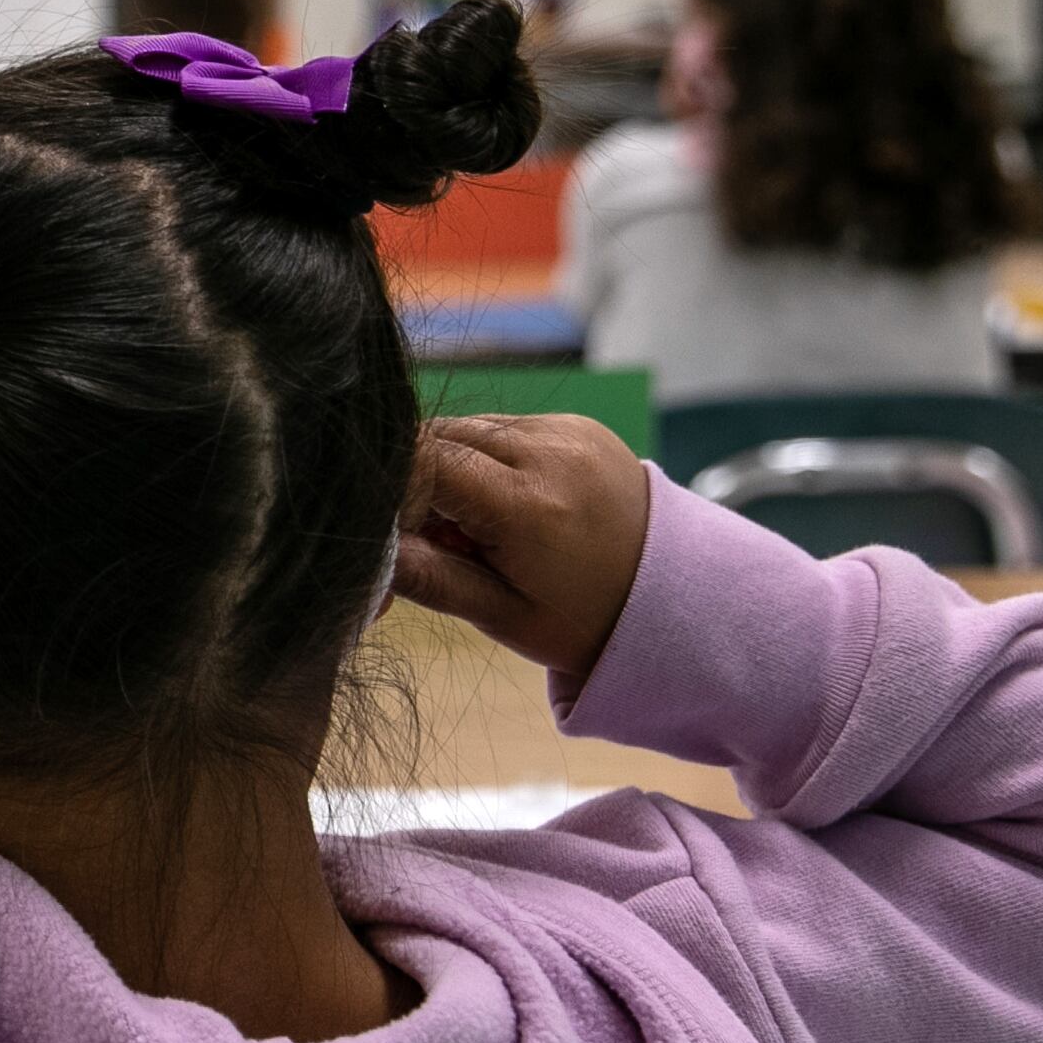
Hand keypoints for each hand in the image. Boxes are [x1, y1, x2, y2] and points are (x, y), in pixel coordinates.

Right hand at [392, 414, 653, 686]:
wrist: (676, 594)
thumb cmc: (584, 618)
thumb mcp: (503, 616)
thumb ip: (429, 579)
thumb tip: (367, 553)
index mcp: (529, 506)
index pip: (422, 462)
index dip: (394, 494)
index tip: (401, 536)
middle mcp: (549, 452)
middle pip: (438, 438)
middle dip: (420, 484)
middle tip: (445, 540)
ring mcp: (566, 430)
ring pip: (466, 428)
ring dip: (451, 468)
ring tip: (482, 526)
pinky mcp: (575, 423)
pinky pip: (502, 427)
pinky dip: (485, 459)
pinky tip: (509, 503)